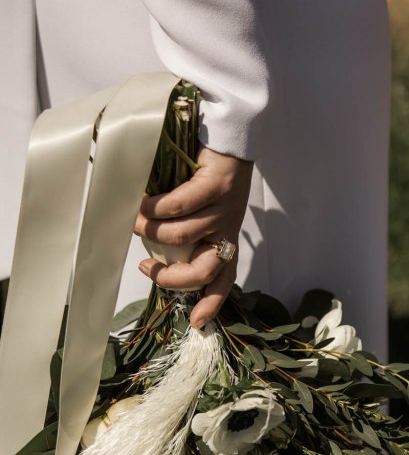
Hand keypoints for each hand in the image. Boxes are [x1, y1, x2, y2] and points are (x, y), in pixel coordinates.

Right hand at [135, 146, 252, 328]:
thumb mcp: (197, 211)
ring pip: (181, 236)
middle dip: (171, 277)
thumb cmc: (204, 173)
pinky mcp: (216, 185)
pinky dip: (153, 208)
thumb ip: (181, 233)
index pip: (224, 279)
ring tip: (133, 220)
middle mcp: (228, 228)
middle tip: (145, 267)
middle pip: (205, 270)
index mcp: (226, 238)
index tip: (195, 322)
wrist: (228, 132)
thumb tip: (149, 252)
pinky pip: (178, 206)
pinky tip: (141, 202)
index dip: (211, 303)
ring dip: (149, 231)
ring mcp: (224, 208)